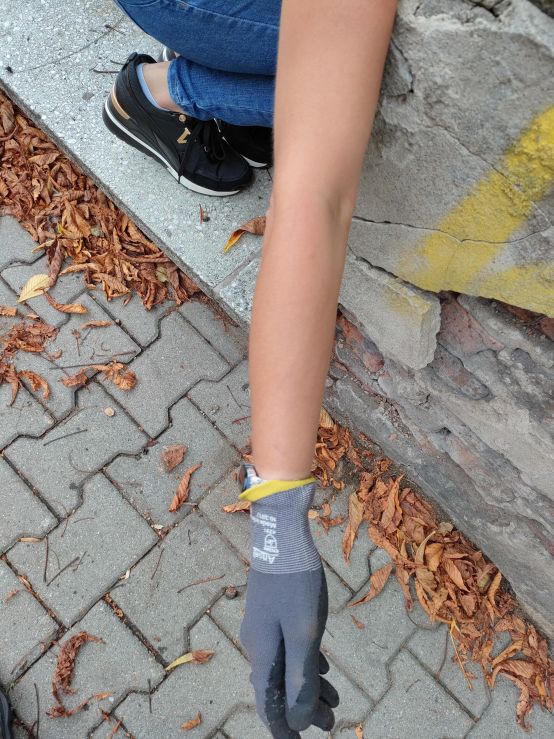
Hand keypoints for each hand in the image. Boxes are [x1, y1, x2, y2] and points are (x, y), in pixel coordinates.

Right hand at [238, 472, 338, 735]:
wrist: (282, 535)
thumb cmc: (296, 584)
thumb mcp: (304, 634)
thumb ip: (300, 678)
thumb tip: (298, 721)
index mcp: (263, 654)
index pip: (269, 704)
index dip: (285, 727)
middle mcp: (258, 644)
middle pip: (278, 687)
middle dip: (304, 708)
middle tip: (332, 722)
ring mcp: (264, 626)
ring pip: (285, 666)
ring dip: (309, 685)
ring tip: (336, 698)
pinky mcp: (273, 611)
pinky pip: (289, 647)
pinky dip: (306, 662)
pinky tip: (322, 665)